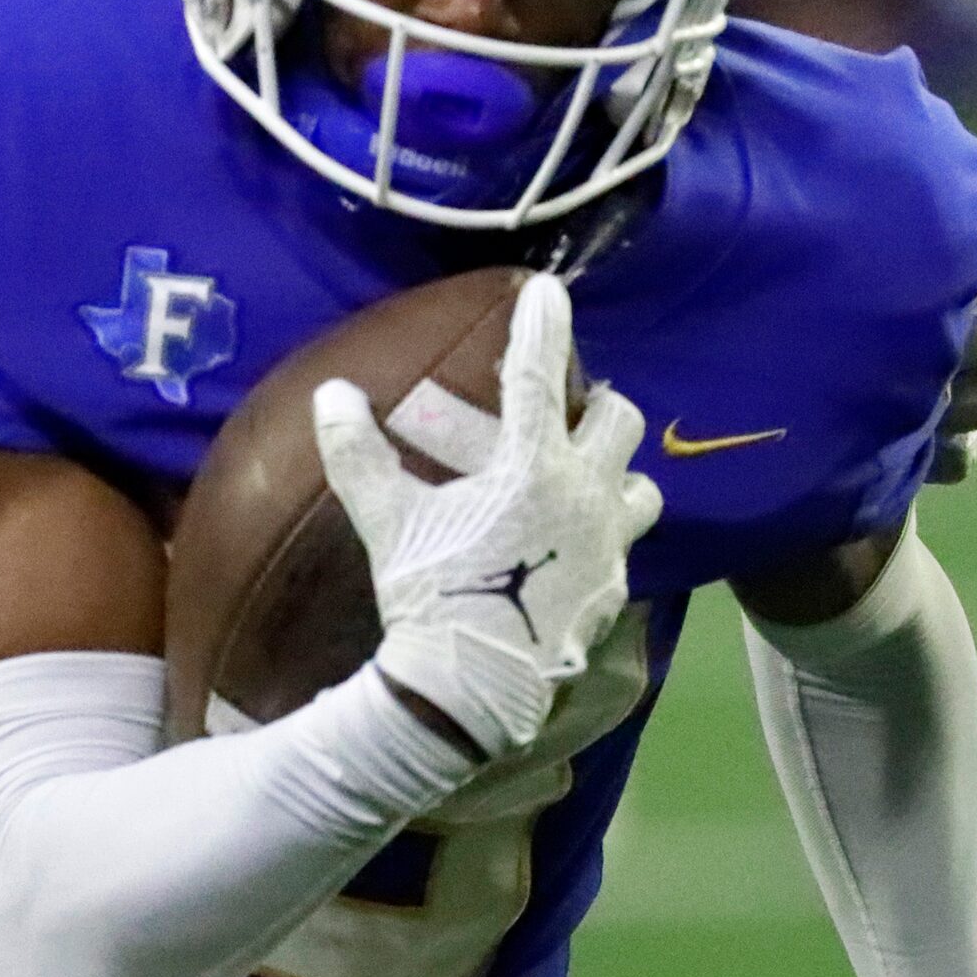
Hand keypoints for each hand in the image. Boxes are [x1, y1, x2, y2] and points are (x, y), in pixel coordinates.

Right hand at [314, 274, 661, 760]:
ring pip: (643, 486)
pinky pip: (625, 547)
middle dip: (600, 405)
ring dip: (620, 473)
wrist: (472, 688)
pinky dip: (606, 536)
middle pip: (622, 420)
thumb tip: (333, 395)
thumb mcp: (387, 523)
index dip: (544, 325)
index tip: (550, 288)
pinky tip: (576, 548)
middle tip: (572, 409)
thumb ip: (360, 456)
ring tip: (588, 479)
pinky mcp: (613, 591)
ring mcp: (608, 545)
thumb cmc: (431, 595)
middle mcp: (585, 495)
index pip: (539, 375)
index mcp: (531, 467)